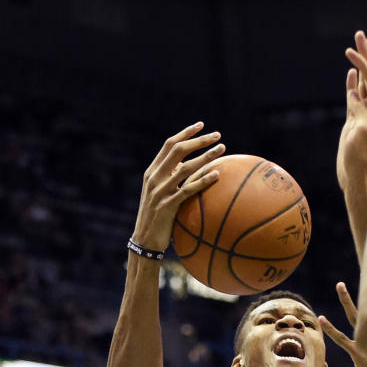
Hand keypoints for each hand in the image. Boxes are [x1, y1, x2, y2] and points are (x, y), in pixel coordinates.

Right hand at [131, 123, 225, 250]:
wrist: (144, 240)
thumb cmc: (156, 218)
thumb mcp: (158, 194)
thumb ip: (169, 178)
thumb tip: (185, 165)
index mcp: (152, 172)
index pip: (169, 145)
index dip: (186, 133)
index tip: (201, 125)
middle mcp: (155, 178)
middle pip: (178, 150)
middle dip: (199, 140)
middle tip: (217, 135)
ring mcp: (161, 191)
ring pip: (186, 167)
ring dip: (206, 156)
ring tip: (222, 149)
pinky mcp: (168, 206)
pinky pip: (188, 190)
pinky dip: (203, 180)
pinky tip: (217, 175)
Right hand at [337, 30, 366, 191]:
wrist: (359, 181)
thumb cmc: (362, 160)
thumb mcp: (361, 132)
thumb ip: (359, 110)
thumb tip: (354, 92)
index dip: (362, 63)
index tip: (350, 51)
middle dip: (366, 55)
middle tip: (360, 34)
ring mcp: (366, 116)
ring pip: (363, 85)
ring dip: (360, 66)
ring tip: (356, 48)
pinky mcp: (356, 123)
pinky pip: (356, 98)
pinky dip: (353, 84)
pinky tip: (350, 74)